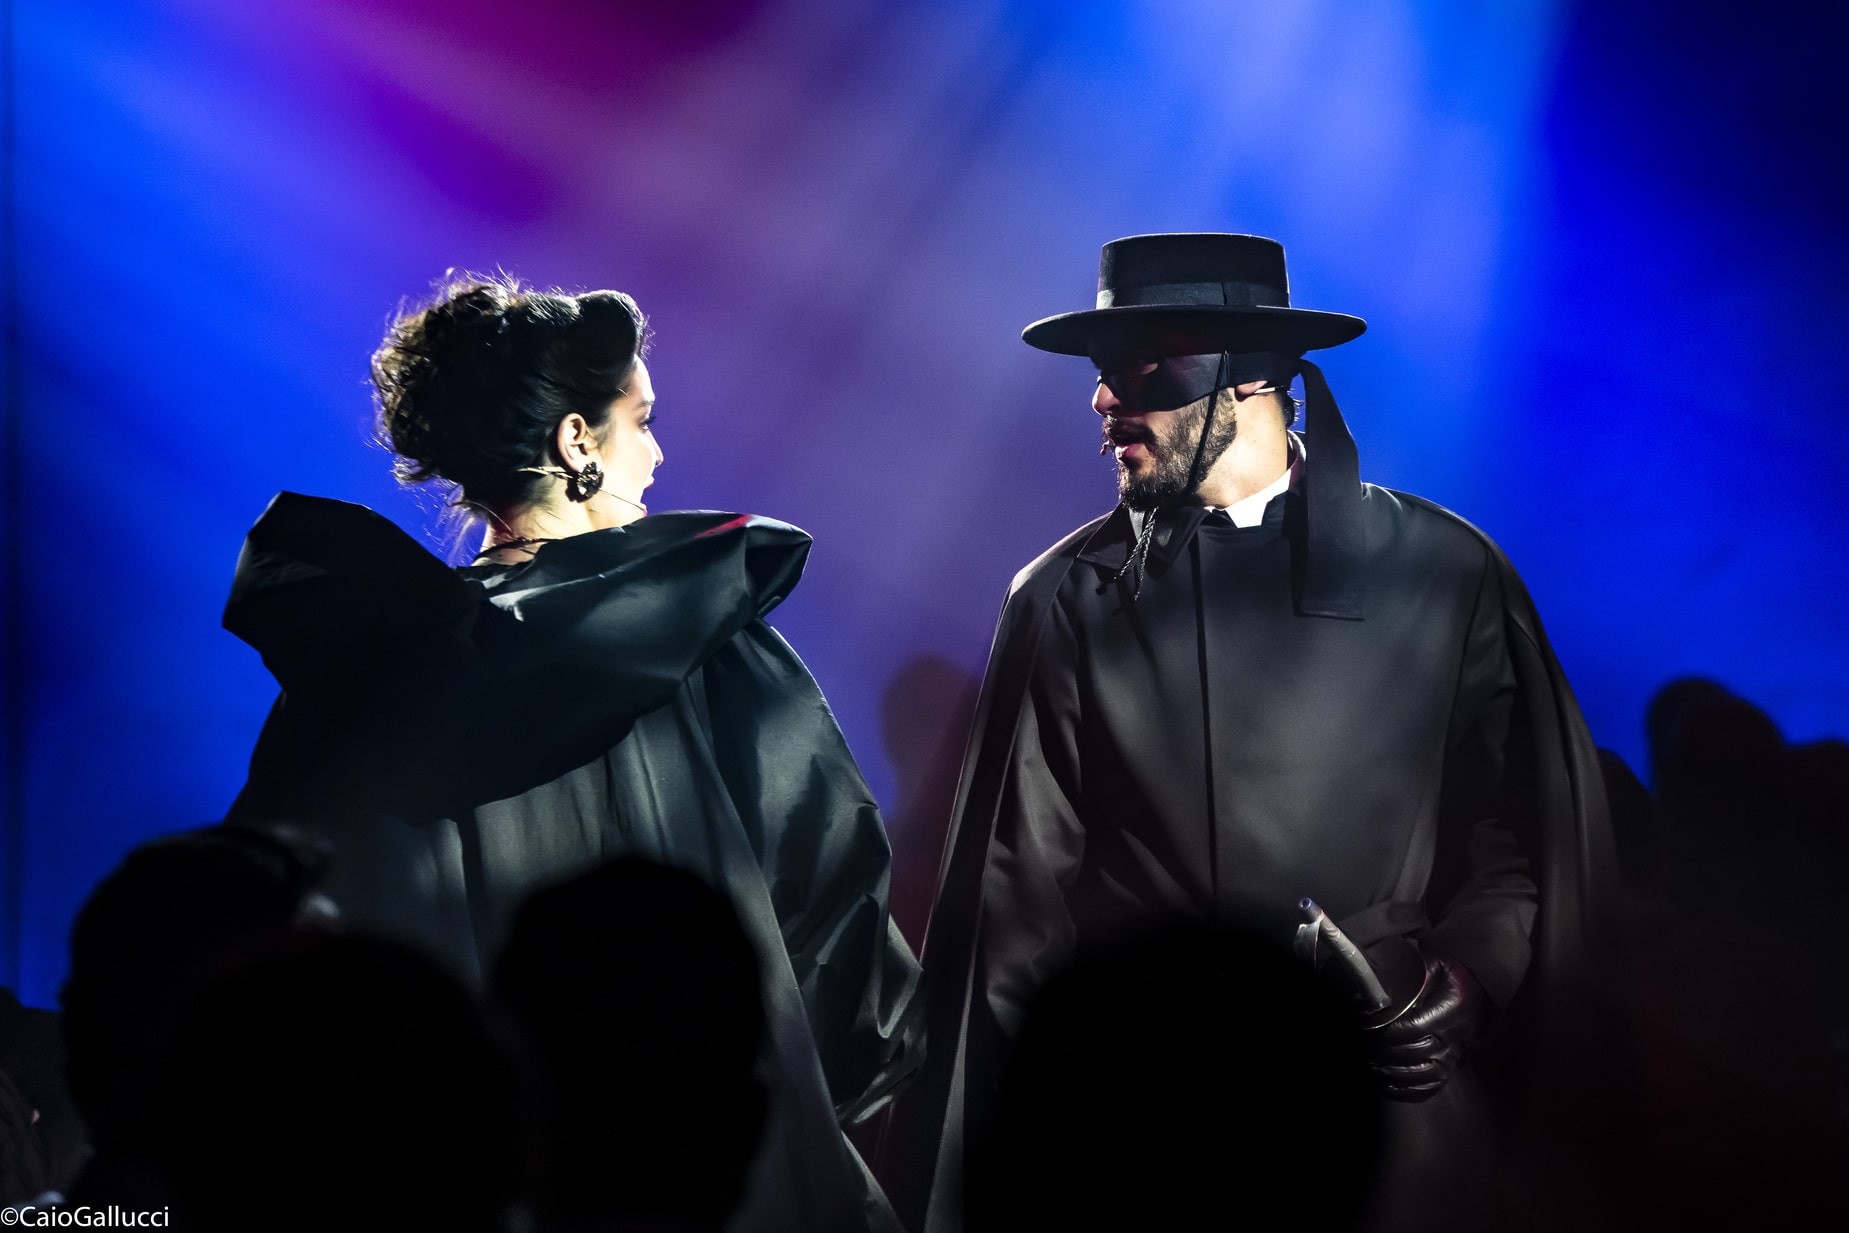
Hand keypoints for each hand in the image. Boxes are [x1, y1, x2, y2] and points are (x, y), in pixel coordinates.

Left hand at [1368, 952, 1482, 1101]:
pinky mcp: (1454, 1065)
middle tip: (1365, 1047)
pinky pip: (1434, 1084)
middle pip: (1416, 1052)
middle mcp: (1456, 1035)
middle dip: (1387, 1052)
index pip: (1415, 1027)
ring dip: (1394, 1073)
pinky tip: (1389, 1086)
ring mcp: (1456, 1053)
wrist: (1478, 989)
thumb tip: (1390, 987)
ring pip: (1423, 1072)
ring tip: (1373, 1065)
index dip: (1390, 1031)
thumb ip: (1415, 974)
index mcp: (1451, 1008)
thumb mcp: (1436, 964)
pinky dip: (1411, 1090)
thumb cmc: (1452, 974)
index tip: (1369, 1027)